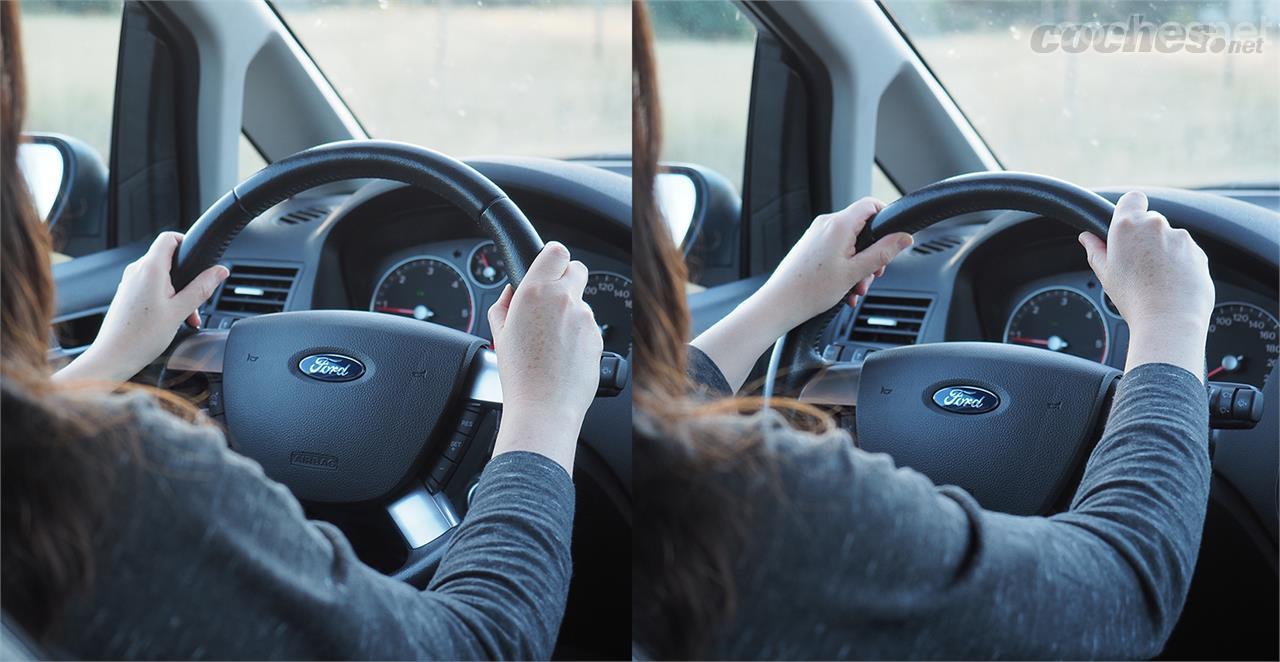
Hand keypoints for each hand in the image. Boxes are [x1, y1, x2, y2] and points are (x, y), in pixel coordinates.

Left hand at [55, 232, 228, 382]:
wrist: (114, 356)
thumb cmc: (141, 337)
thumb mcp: (180, 311)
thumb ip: (202, 288)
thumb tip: (219, 271)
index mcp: (150, 269)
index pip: (169, 238)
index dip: (186, 242)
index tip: (199, 258)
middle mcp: (136, 271)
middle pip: (168, 260)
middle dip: (186, 277)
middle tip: (195, 301)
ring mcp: (129, 283)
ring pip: (160, 276)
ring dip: (177, 292)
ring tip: (184, 317)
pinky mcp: (127, 295)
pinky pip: (150, 287)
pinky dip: (165, 298)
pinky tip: (170, 319)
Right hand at [486, 242, 601, 472]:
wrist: (544, 407)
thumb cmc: (520, 375)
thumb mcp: (499, 333)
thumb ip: (505, 303)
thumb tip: (512, 292)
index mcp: (535, 292)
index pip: (556, 251)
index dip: (552, 259)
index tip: (547, 269)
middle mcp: (564, 299)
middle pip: (577, 268)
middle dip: (566, 279)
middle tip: (551, 300)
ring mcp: (585, 318)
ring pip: (582, 301)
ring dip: (571, 312)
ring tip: (552, 340)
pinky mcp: (598, 337)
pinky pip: (590, 326)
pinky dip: (580, 334)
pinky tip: (564, 353)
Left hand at [691, 198, 912, 391]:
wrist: (780, 304)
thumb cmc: (810, 290)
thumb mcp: (855, 272)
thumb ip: (883, 253)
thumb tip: (904, 238)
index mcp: (839, 225)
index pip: (871, 204)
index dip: (887, 218)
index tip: (894, 238)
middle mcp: (826, 224)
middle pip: (862, 229)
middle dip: (872, 255)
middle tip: (871, 277)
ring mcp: (816, 235)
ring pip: (850, 244)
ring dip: (859, 267)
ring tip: (854, 290)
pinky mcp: (810, 247)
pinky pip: (836, 251)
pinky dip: (845, 269)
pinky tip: (844, 291)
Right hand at [1079, 191, 1213, 378]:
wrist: (1169, 319)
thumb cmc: (1135, 298)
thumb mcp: (1106, 274)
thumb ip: (1096, 250)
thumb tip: (1087, 238)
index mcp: (1128, 226)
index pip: (1133, 198)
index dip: (1130, 210)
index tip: (1127, 227)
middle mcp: (1156, 225)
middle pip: (1151, 220)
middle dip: (1145, 236)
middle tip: (1137, 262)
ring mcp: (1180, 237)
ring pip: (1170, 237)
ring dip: (1164, 250)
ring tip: (1156, 278)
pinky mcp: (1198, 252)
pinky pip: (1186, 251)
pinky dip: (1180, 262)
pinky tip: (1171, 282)